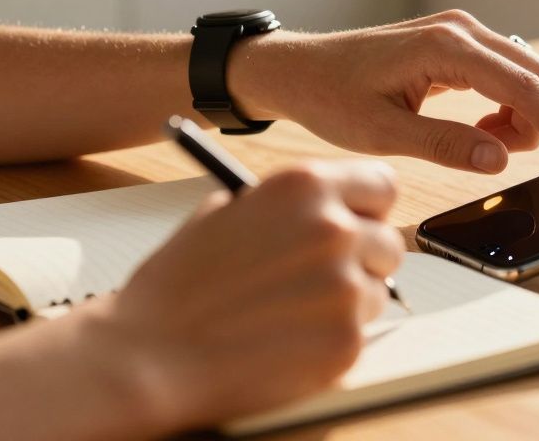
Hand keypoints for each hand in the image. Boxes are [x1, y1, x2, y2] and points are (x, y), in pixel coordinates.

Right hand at [93, 160, 404, 432]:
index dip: (369, 208)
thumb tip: (332, 210)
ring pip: (376, 291)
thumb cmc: (178, 286)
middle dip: (363, 259)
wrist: (150, 354)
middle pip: (389, 242)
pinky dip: (332, 339)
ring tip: (288, 313)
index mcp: (305, 185)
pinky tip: (286, 340)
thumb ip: (287, 206)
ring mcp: (344, 287)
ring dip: (346, 302)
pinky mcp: (346, 340)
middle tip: (325, 277)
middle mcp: (334, 229)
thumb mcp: (227, 212)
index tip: (361, 222)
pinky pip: (361, 334)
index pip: (382, 185)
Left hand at [230, 10, 538, 173]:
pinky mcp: (457, 43)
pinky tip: (474, 126)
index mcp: (445, 47)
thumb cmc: (331, 97)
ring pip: (527, 75)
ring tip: (478, 142)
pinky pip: (505, 74)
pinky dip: (505, 106)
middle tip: (495, 154)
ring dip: (521, 116)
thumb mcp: (383, 134)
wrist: (299, 70)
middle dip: (537, 123)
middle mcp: (461, 30)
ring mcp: (461, 32)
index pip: (524, 88)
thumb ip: (446, 145)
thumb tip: (499, 159)